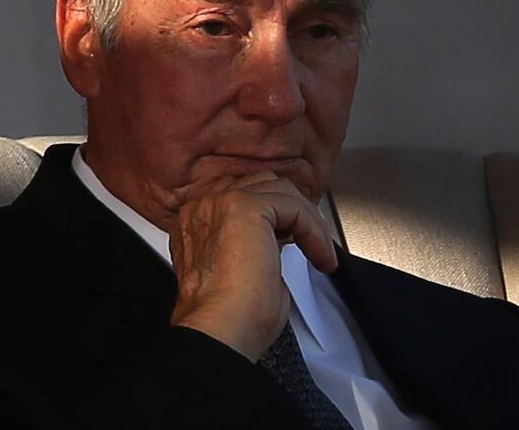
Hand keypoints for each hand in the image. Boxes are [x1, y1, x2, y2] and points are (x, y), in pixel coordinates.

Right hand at [168, 171, 337, 361]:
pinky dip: (314, 231)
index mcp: (198, 222)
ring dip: (309, 222)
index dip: (279, 217)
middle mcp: (204, 208)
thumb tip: (279, 244)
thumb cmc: (229, 319)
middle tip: (315, 242)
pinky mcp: (244, 207)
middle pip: (264, 187)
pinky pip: (294, 206)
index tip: (299, 241)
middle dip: (296, 213)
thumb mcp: (245, 274)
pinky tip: (320, 255)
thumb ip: (256, 248)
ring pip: (281, 192)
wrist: (220, 332)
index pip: (247, 197)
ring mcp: (221, 203)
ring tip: (321, 252)